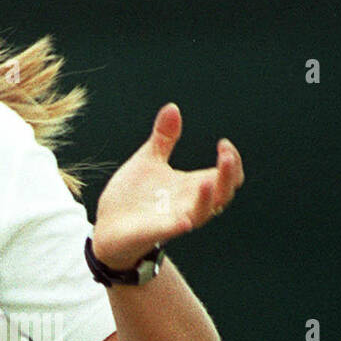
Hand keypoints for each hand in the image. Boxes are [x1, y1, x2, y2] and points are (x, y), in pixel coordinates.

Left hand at [92, 103, 244, 269]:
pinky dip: (179, 225)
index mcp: (191, 185)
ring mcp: (174, 219)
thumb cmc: (133, 196)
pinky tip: (184, 220)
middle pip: (223, 193)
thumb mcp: (148, 160)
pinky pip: (172, 231)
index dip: (232, 162)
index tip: (224, 143)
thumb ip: (163, 138)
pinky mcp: (155, 232)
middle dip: (228, 175)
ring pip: (203, 213)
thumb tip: (173, 107)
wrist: (108, 225)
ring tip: (208, 179)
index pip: (226, 177)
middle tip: (226, 155)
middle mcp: (189, 203)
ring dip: (208, 198)